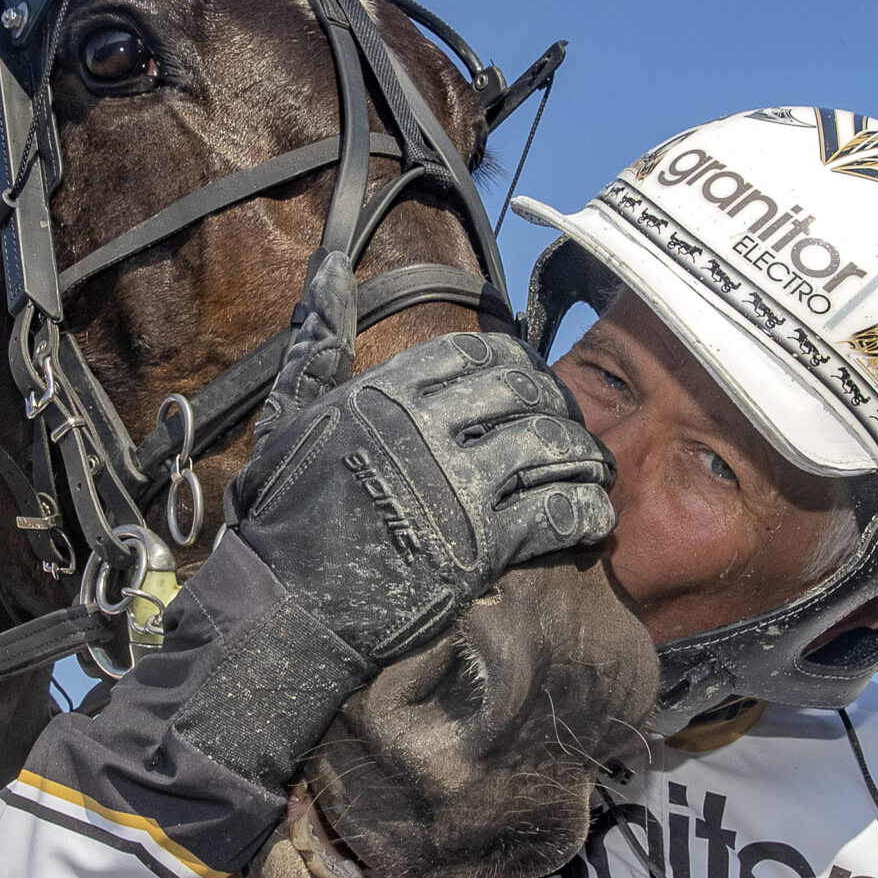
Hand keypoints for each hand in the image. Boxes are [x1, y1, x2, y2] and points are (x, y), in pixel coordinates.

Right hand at [166, 252, 613, 790]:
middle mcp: (424, 430)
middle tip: (568, 428)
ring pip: (550, 446)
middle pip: (524, 392)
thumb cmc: (282, 517)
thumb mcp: (289, 418)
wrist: (286, 608)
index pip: (477, 353)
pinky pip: (556, 512)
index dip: (515, 364)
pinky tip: (592, 517)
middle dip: (558, 406)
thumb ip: (319, 344)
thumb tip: (329, 269)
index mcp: (384, 393)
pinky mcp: (479, 545)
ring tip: (594, 470)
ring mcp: (455, 487)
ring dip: (584, 456)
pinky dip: (586, 511)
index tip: (527, 386)